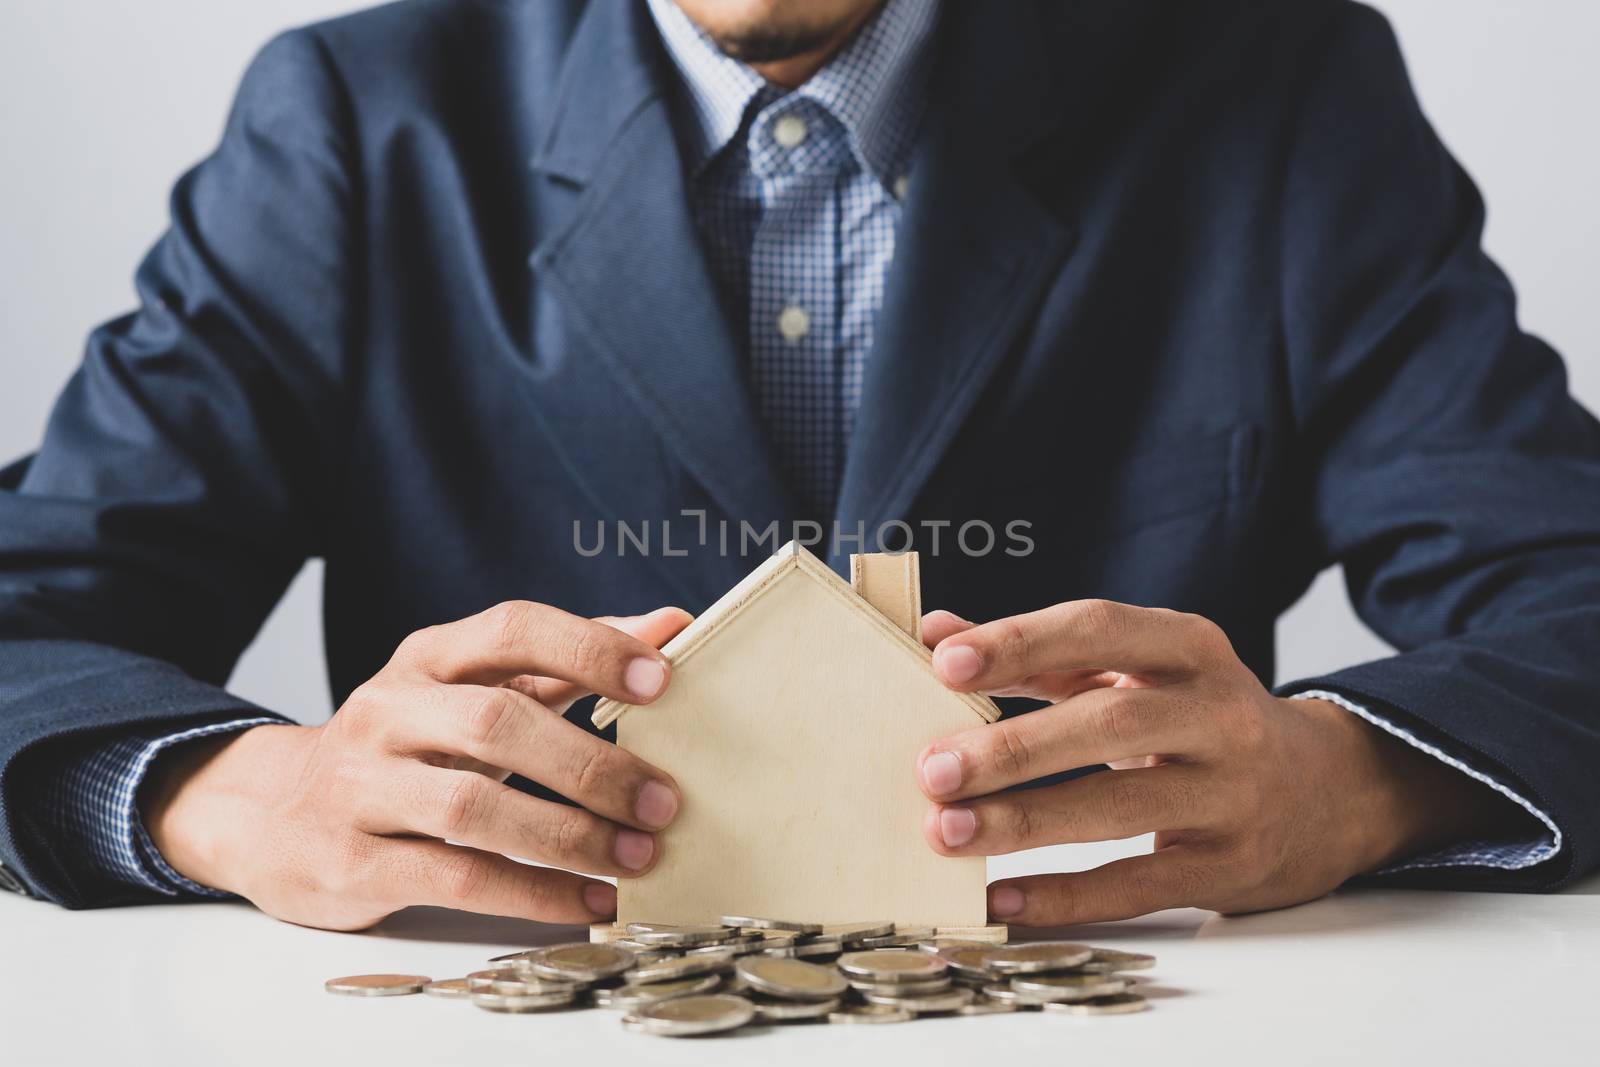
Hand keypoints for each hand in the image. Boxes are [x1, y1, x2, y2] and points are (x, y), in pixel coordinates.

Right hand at [143, 603, 691, 930]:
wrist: (272, 813)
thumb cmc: (407, 746)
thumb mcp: (471, 690)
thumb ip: (565, 663)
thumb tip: (670, 628)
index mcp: (427, 658)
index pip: (510, 630)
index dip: (586, 648)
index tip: (661, 678)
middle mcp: (389, 712)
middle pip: (496, 723)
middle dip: (590, 764)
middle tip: (663, 800)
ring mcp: (362, 787)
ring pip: (473, 809)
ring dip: (569, 836)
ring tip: (638, 857)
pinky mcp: (353, 862)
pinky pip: (455, 879)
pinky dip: (532, 893)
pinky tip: (588, 902)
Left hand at [915, 602, 1528, 925]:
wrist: (1328, 790)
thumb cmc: (1197, 717)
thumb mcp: (1136, 670)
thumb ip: (1039, 654)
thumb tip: (934, 632)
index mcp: (1189, 648)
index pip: (1099, 630)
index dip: (1022, 642)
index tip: (944, 661)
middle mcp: (1220, 713)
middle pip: (1112, 724)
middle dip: (1016, 748)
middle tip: (934, 768)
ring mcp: (1234, 793)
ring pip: (1123, 806)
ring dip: (1026, 821)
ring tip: (947, 831)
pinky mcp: (1232, 865)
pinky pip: (1139, 883)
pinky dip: (1066, 896)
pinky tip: (1000, 897)